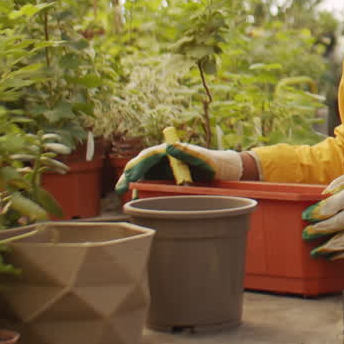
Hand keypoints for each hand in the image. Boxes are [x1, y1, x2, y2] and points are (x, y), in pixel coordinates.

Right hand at [114, 142, 242, 193]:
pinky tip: (135, 197)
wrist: (221, 172)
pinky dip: (141, 189)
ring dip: (131, 182)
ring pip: (142, 175)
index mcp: (169, 150)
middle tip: (121, 188)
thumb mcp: (203, 157)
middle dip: (128, 175)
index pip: (148, 155)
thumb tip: (169, 147)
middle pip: (140, 165)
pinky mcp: (165, 180)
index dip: (137, 164)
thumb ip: (188, 152)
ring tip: (123, 192)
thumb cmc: (212, 162)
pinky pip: (150, 183)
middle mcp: (163, 159)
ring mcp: (163, 170)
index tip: (131, 175)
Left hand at [302, 167, 343, 259]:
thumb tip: (322, 195)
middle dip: (318, 230)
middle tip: (306, 233)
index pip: (332, 205)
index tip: (306, 215)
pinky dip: (341, 254)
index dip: (316, 212)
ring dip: (327, 248)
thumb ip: (340, 182)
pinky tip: (330, 255)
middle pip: (336, 224)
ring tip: (315, 251)